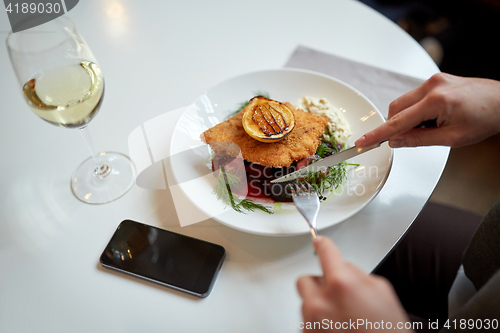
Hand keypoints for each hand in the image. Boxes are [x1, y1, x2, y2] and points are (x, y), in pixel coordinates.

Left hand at [297, 236, 412, 331]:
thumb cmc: (386, 332)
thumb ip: (357, 274)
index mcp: (341, 284)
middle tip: (337, 293)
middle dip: (320, 283)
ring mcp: (311, 321)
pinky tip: (337, 327)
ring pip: (306, 301)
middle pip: (307, 279)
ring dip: (320, 303)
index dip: (323, 245)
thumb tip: (342, 267)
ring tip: (342, 317)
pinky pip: (307, 320)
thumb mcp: (382, 291)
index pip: (325, 252)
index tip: (320, 242)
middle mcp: (320, 302)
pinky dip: (319, 321)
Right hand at [355, 73, 499, 147]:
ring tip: (432, 126)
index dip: (378, 134)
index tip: (363, 141)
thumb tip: (396, 142)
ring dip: (408, 118)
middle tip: (412, 138)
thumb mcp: (452, 138)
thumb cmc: (485, 118)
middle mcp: (432, 86)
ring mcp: (433, 80)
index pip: (398, 122)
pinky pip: (414, 97)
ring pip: (403, 103)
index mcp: (436, 101)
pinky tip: (434, 117)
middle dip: (397, 126)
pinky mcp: (436, 80)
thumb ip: (419, 140)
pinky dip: (416, 111)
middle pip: (396, 109)